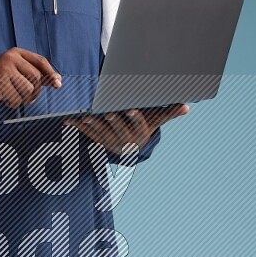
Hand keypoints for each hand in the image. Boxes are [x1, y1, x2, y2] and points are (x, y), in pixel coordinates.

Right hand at [0, 47, 61, 108]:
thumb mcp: (16, 72)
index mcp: (16, 52)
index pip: (40, 61)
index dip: (51, 73)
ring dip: (23, 98)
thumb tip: (58, 80)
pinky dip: (13, 103)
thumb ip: (34, 74)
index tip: (57, 84)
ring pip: (28, 89)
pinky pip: (17, 99)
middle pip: (36, 77)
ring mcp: (4, 69)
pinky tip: (5, 99)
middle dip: (34, 91)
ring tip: (13, 96)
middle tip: (26, 96)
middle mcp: (10, 58)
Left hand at [63, 103, 188, 150]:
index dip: (134, 118)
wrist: (130, 149)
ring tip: (86, 116)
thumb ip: (169, 113)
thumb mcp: (156, 121)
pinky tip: (69, 120)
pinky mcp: (98, 141)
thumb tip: (186, 107)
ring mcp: (110, 141)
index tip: (130, 110)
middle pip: (118, 128)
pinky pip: (87, 134)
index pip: (137, 124)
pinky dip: (78, 127)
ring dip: (93, 124)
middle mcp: (125, 139)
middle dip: (112, 121)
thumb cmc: (144, 127)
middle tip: (105, 112)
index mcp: (139, 132)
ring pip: (101, 132)